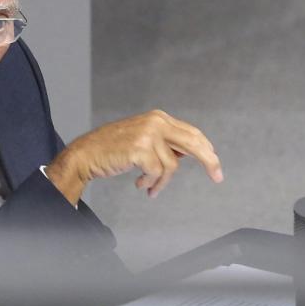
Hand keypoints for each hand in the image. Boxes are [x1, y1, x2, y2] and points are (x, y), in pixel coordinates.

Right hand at [44, 109, 222, 203]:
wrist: (86, 154)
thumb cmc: (113, 150)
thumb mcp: (143, 140)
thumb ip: (165, 143)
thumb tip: (188, 154)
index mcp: (158, 118)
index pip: (191, 133)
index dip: (206, 148)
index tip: (215, 162)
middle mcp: (156, 122)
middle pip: (193, 143)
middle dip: (209, 161)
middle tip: (218, 177)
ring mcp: (148, 134)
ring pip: (172, 166)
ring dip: (161, 182)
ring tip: (149, 187)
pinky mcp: (140, 149)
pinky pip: (157, 173)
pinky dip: (150, 183)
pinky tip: (139, 184)